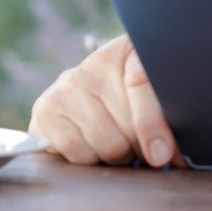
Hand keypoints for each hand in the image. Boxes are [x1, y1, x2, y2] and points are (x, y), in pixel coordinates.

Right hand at [28, 34, 185, 168]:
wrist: (94, 91)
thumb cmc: (134, 94)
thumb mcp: (157, 91)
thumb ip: (166, 113)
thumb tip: (167, 155)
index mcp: (129, 50)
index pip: (141, 81)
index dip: (154, 124)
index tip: (163, 154)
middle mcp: (93, 64)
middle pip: (127, 125)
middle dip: (140, 146)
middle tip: (142, 146)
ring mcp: (66, 85)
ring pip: (106, 144)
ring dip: (117, 156)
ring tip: (118, 142)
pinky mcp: (44, 111)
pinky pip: (78, 154)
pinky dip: (90, 159)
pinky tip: (93, 144)